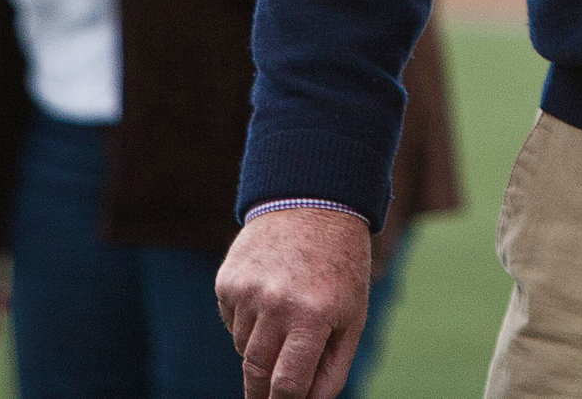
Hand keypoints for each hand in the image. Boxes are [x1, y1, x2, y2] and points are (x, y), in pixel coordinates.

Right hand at [216, 206, 371, 398]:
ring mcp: (247, 291)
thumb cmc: (340, 267)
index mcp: (314, 315)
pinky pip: (231, 321)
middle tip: (266, 397)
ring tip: (285, 314)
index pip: (287, 383)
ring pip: (244, 347)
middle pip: (257, 372)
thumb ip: (333, 366)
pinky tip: (268, 293)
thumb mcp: (353, 314)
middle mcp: (276, 304)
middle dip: (261, 392)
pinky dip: (247, 319)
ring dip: (261, 345)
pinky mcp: (227, 280)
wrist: (314, 203)